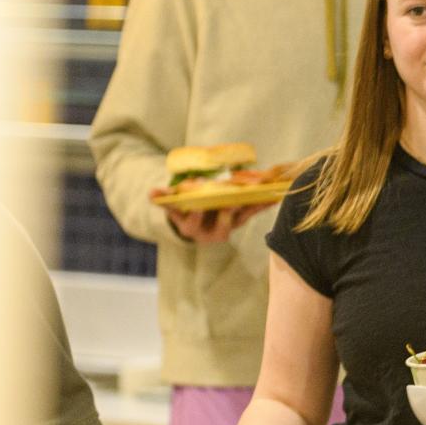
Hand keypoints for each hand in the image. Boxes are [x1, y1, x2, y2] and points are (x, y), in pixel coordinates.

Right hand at [151, 189, 267, 243]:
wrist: (196, 218)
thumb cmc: (182, 208)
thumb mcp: (172, 204)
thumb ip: (164, 198)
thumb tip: (152, 192)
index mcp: (191, 228)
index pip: (193, 223)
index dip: (196, 216)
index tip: (199, 207)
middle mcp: (210, 232)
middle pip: (221, 226)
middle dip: (227, 215)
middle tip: (233, 203)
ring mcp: (227, 227)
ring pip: (240, 219)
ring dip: (251, 208)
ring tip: (262, 197)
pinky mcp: (240, 220)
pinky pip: (252, 213)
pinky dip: (262, 205)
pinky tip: (274, 197)